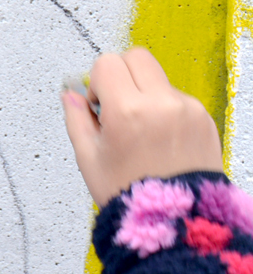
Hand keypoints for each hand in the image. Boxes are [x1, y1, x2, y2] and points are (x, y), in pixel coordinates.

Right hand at [62, 48, 223, 206]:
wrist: (175, 216)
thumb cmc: (131, 194)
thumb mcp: (88, 158)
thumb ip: (76, 118)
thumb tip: (71, 94)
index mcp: (128, 112)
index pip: (108, 63)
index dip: (97, 81)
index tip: (98, 104)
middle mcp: (161, 104)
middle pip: (136, 57)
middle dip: (121, 73)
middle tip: (116, 103)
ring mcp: (187, 109)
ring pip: (158, 78)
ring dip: (144, 93)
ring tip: (139, 130)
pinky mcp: (203, 117)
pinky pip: (177, 98)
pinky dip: (165, 109)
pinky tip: (158, 138)